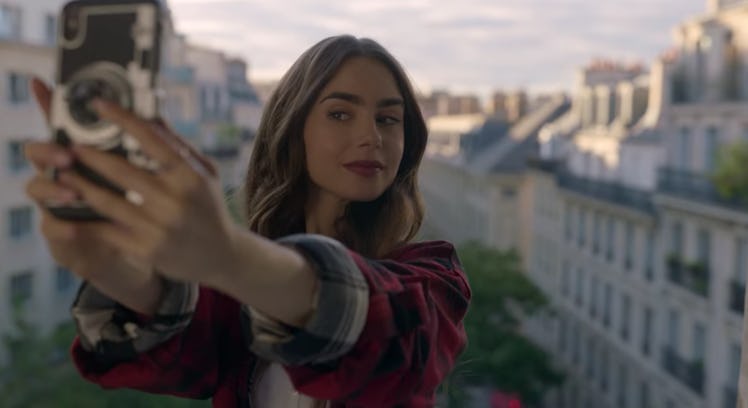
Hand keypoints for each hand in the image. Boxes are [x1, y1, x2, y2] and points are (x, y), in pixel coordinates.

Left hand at [56, 97, 238, 284]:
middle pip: (122, 171)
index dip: (122, 119)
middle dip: (90, 156)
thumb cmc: (209, 207)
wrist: (221, 255)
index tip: (98, 105)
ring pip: (108, 202)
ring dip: (80, 186)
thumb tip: (152, 116)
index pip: (152, 140)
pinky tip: (72, 209)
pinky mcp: (146, 249)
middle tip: (69, 146)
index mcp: (190, 176)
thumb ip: (179, 145)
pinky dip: (86, 218)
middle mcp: (175, 200)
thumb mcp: (206, 173)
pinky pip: (107, 230)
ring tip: (63, 176)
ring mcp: (159, 227)